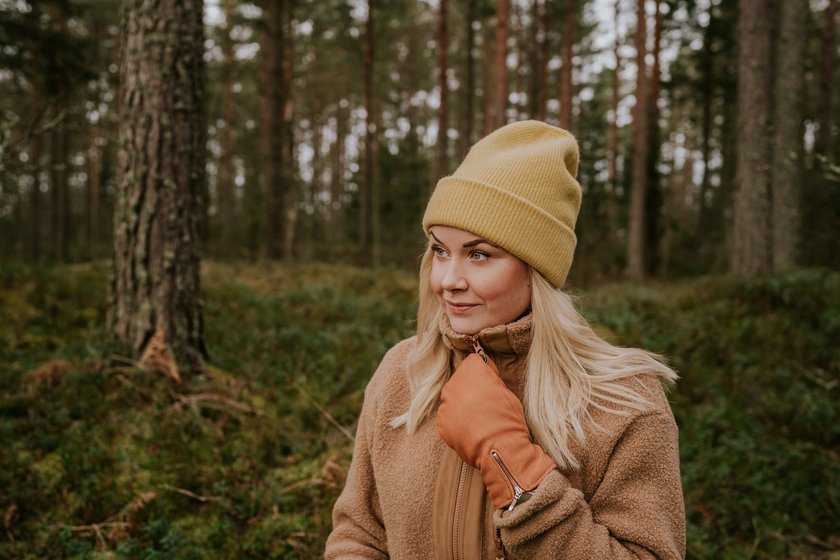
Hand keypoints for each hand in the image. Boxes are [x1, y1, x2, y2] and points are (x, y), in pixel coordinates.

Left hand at [436, 353, 555, 508]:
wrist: (501, 449)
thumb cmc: (509, 419)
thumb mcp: (507, 391)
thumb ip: (492, 381)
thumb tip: (486, 378)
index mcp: (471, 371)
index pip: (474, 363)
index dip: (485, 373)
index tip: (492, 383)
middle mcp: (454, 384)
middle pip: (460, 381)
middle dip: (470, 390)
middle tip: (485, 405)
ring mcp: (445, 405)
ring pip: (452, 401)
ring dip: (462, 407)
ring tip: (478, 421)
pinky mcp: (441, 424)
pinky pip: (448, 419)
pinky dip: (457, 424)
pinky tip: (471, 432)